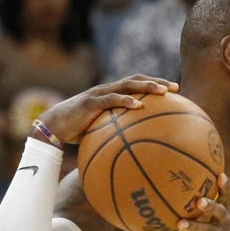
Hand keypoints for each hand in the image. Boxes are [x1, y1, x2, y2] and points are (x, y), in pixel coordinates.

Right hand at [33, 76, 176, 144]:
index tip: (175, 91)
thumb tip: (138, 150)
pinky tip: (139, 106)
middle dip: (156, 82)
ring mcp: (99, 94)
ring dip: (146, 87)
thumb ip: (118, 133)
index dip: (154, 85)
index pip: (136, 85)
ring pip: (126, 85)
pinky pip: (110, 100)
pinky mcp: (90, 102)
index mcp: (111, 95)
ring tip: (163, 92)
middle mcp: (107, 90)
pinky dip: (125, 101)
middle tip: (176, 88)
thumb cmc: (78, 131)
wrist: (53, 127)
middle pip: (136, 80)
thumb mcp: (101, 131)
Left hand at [158, 172, 229, 230]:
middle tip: (200, 201)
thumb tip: (183, 182)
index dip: (226, 186)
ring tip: (180, 224)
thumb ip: (209, 201)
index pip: (228, 196)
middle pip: (220, 212)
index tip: (221, 175)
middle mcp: (224, 222)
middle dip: (211, 206)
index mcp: (226, 210)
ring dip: (194, 226)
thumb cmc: (220, 230)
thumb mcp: (219, 216)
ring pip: (207, 230)